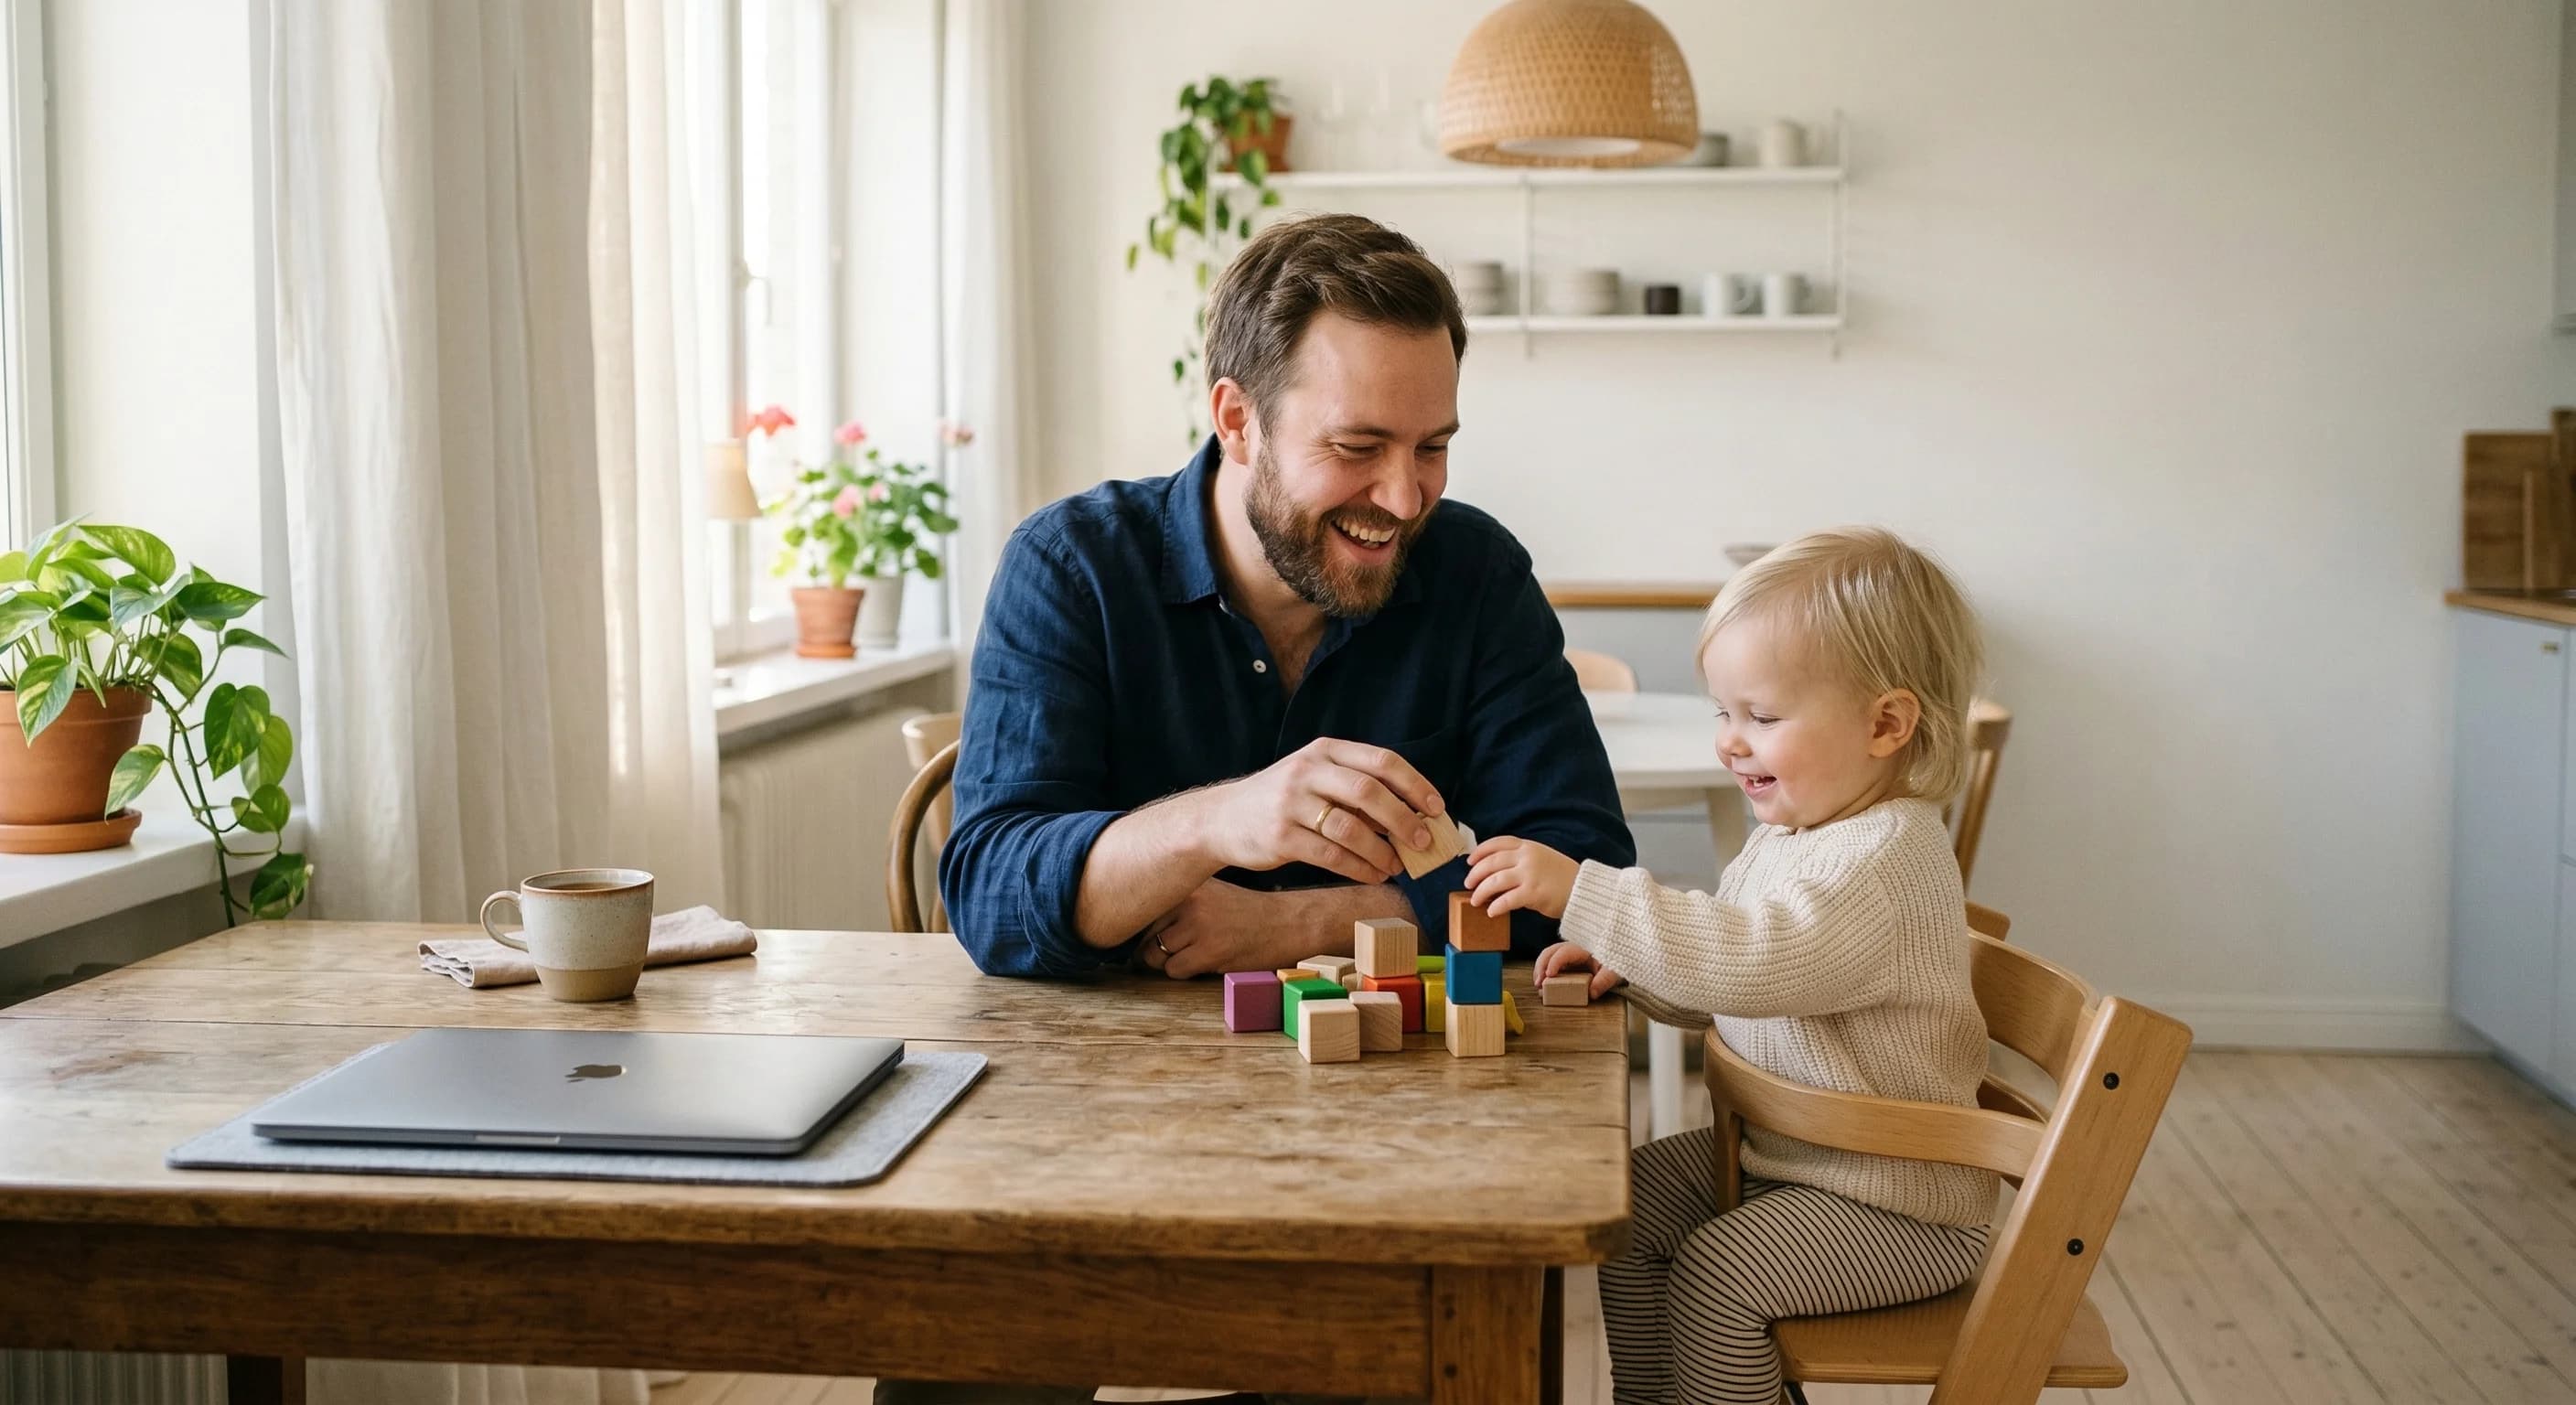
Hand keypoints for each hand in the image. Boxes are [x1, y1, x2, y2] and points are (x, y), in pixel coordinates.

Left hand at [1136, 879, 1392, 979]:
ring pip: (1156, 956)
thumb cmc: (1247, 912)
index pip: (1143, 910)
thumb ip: (1178, 903)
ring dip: (1172, 962)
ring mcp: (1199, 925)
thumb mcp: (1211, 894)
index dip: (1147, 930)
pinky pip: (1175, 970)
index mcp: (1188, 884)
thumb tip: (1136, 923)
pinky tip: (1209, 961)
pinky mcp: (1209, 950)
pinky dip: (1186, 972)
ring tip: (1199, 952)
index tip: (1157, 936)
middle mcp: (1190, 901)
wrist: (1289, 922)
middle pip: (1145, 937)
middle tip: (1182, 948)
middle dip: (1157, 949)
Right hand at [1192, 737, 1444, 887]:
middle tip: (1425, 842)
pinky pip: (1331, 856)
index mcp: (1324, 751)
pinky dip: (1359, 868)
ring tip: (1398, 865)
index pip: (1381, 761)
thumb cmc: (1283, 801)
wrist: (1221, 819)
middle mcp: (1307, 771)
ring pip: (1350, 828)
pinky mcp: (1280, 836)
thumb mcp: (1316, 780)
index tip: (1436, 808)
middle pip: (1369, 792)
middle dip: (1404, 819)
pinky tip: (1374, 875)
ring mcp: (1291, 803)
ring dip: (1382, 851)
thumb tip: (1413, 816)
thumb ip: (1357, 790)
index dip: (1414, 784)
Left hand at [1465, 834, 1578, 920]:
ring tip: (1475, 901)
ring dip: (1480, 892)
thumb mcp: (1543, 858)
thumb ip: (1522, 860)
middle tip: (1468, 884)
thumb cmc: (1563, 877)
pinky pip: (1506, 900)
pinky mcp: (1533, 893)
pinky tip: (1492, 912)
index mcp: (1529, 846)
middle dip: (1475, 874)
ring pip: (1494, 881)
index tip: (1469, 861)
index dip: (1480, 851)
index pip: (1498, 843)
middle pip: (1491, 863)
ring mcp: (1530, 874)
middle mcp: (1527, 857)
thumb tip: (1495, 872)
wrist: (1585, 891)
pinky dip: (1495, 907)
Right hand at [1534, 941, 1624, 999]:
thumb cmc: (1615, 963)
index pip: (1563, 952)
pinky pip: (1551, 964)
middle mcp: (1571, 949)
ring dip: (1540, 970)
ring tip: (1539, 986)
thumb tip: (1592, 993)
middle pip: (1549, 952)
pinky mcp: (1566, 963)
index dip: (1554, 963)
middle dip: (1541, 967)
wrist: (1619, 959)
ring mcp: (1567, 955)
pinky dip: (1544, 973)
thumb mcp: (1614, 971)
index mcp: (1582, 948)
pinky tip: (1543, 985)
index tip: (1549, 975)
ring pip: (1547, 957)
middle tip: (1539, 983)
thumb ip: (1604, 981)